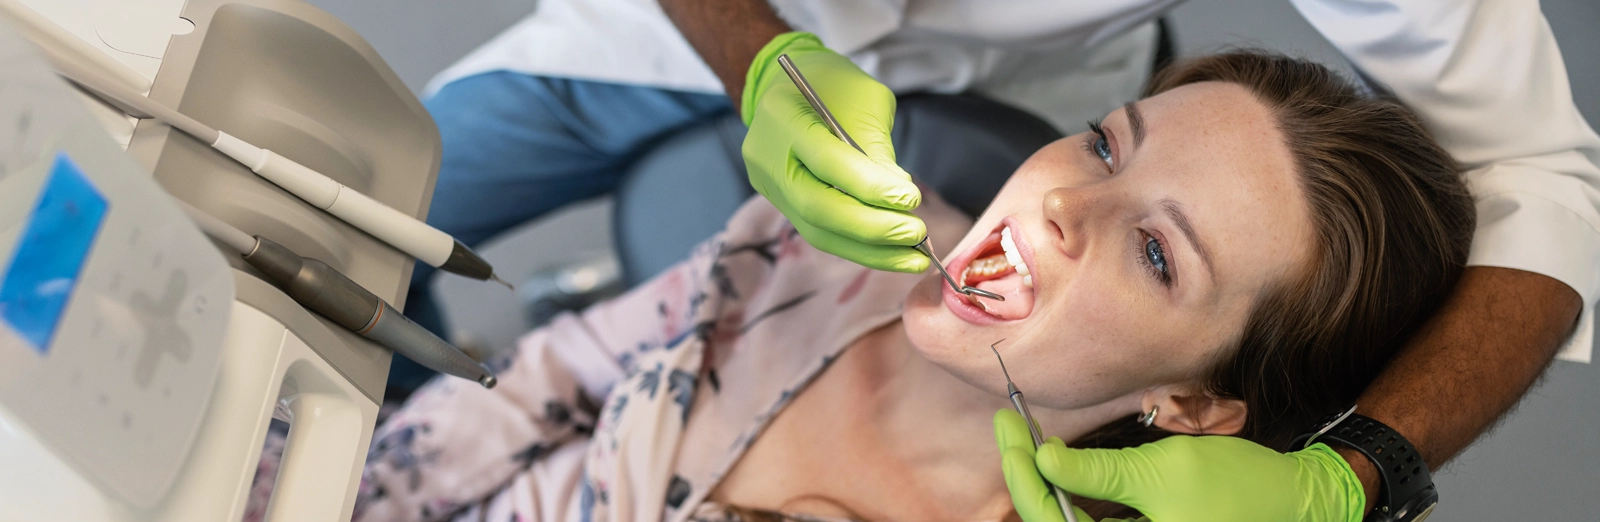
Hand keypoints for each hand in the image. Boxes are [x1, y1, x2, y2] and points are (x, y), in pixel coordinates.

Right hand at [741, 32, 928, 272]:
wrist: (786, 85)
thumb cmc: (832, 84)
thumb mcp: (864, 100)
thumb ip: (877, 149)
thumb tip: (901, 201)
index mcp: (784, 117)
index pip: (828, 162)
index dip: (870, 187)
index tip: (911, 200)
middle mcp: (767, 157)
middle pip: (817, 207)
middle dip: (872, 228)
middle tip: (916, 234)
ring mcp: (769, 185)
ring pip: (818, 231)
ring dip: (871, 250)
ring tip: (913, 257)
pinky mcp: (779, 203)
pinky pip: (820, 232)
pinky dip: (858, 246)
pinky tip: (891, 253)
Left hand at [994, 409, 1366, 521]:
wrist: (1296, 500)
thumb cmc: (1237, 488)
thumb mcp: (1162, 473)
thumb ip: (1099, 474)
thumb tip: (1045, 461)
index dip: (1023, 478)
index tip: (1009, 431)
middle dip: (1025, 474)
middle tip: (1007, 425)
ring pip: (1069, 520)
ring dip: (1044, 481)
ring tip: (1022, 434)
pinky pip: (1091, 520)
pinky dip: (1072, 489)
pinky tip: (1056, 457)